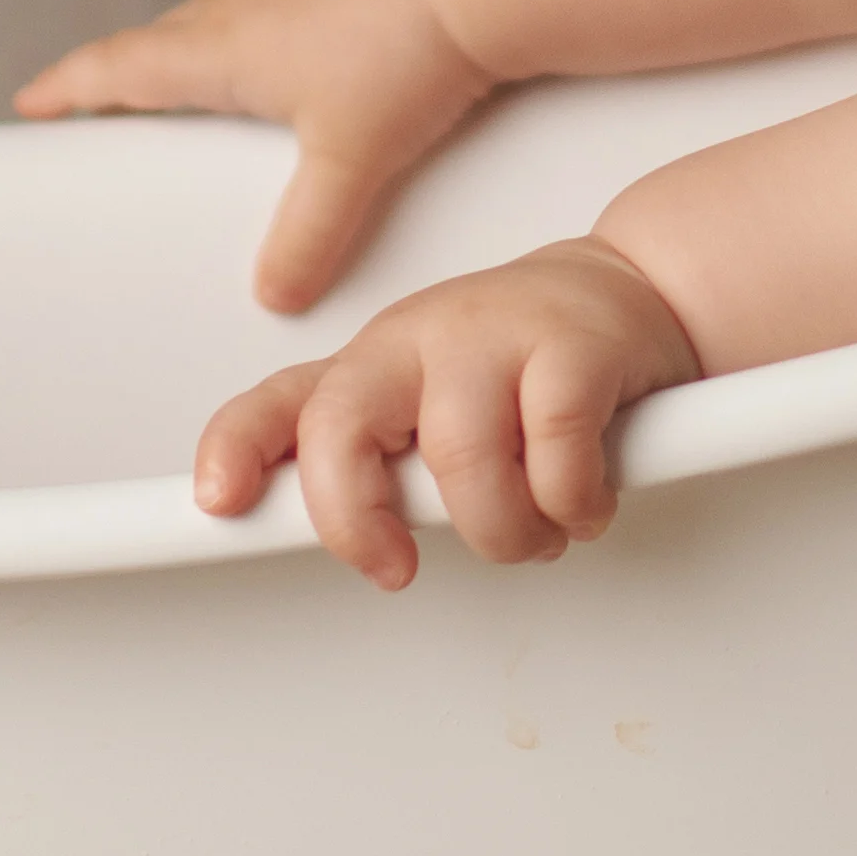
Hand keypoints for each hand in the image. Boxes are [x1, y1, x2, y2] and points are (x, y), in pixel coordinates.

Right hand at [19, 0, 500, 309]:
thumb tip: (272, 296)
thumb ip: (308, 236)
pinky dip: (249, 35)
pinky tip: (288, 58)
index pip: (114, 68)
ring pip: (213, 18)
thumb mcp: (351, 163)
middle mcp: (236, 0)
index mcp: (215, 47)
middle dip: (123, 78)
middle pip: (156, 43)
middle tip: (101, 110)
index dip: (67, 88)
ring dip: (189, 53)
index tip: (28, 102)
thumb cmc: (405, 58)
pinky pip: (263, 3)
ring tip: (192, 93)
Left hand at [190, 241, 704, 586]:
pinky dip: (573, 504)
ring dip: (502, 531)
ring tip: (534, 534)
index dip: (237, 450)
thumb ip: (386, 465)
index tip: (221, 502)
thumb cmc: (526, 362)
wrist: (636, 288)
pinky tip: (583, 502)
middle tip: (395, 567)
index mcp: (375, 363)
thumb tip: (354, 544)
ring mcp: (493, 333)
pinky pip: (556, 453)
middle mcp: (419, 339)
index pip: (280, 402)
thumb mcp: (434, 404)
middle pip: (341, 427)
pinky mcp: (573, 345)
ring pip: (460, 460)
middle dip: (357, 520)